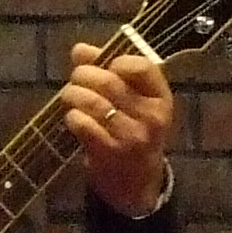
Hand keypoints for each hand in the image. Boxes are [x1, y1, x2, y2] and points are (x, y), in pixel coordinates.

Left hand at [63, 44, 173, 219]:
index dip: (117, 61)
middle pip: (110, 82)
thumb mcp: (134, 101)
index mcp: (161, 98)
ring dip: (73, 94)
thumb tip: (79, 49)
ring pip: (93, 102)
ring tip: (70, 96)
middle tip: (76, 78)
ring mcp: (131, 136)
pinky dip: (72, 117)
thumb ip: (109, 71)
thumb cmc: (134, 131)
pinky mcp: (110, 152)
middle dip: (84, 74)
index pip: (142, 67)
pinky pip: (83, 124)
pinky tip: (73, 118)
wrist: (138, 183)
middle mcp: (151, 117)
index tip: (107, 66)